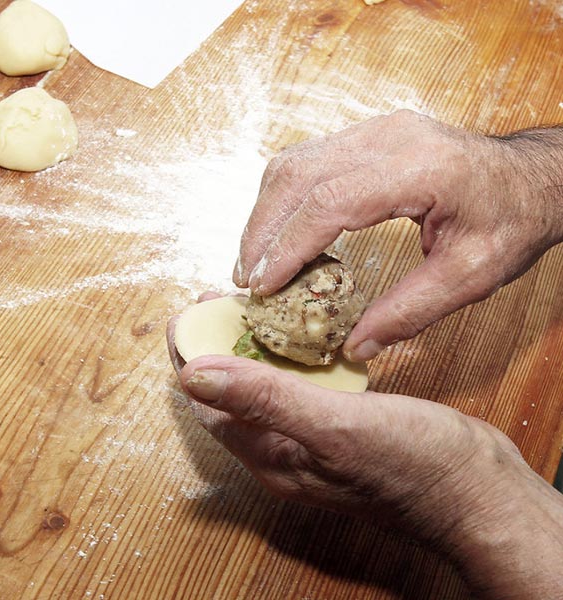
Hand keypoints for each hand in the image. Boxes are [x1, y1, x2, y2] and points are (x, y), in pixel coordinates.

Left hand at [166, 325, 562, 597]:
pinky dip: (292, 357)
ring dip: (252, 348)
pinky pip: (301, 387)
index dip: (190, 358)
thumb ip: (262, 399)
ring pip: (265, 388)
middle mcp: (283, 452)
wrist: (480, 492)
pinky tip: (301, 332)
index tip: (183, 314)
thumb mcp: (332, 424)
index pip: (207, 404)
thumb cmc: (413, 467)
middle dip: (216, 347)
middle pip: (231, 394)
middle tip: (215, 300)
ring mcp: (312, 441)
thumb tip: (192, 373)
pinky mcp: (341, 428)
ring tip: (249, 306)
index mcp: (269, 458)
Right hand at [233, 110, 562, 360]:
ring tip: (253, 262)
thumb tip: (354, 347)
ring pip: (292, 164)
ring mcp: (374, 129)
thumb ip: (411, 312)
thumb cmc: (511, 221)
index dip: (288, 247)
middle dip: (262, 232)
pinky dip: (281, 200)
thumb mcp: (472, 276)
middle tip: (246, 280)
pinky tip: (277, 234)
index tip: (262, 286)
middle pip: (297, 176)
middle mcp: (389, 137)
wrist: (532, 177)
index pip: (330, 202)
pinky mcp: (365, 134)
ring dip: (264, 214)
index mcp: (421, 168)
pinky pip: (305, 160)